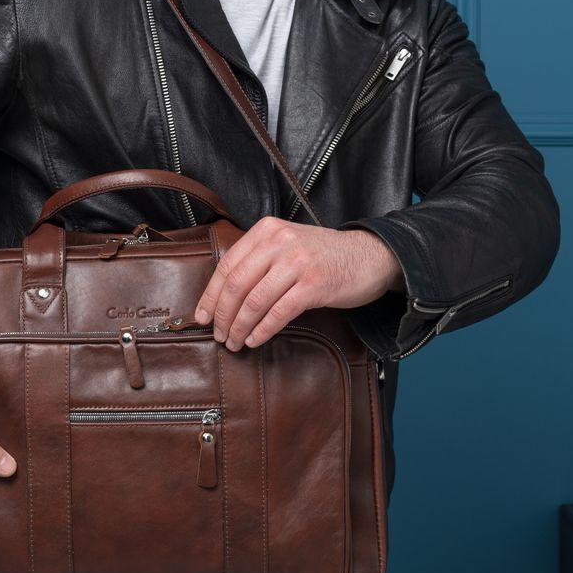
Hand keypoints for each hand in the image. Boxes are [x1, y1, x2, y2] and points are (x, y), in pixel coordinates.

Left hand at [194, 218, 403, 350]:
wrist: (369, 256)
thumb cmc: (324, 255)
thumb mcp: (288, 243)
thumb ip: (259, 258)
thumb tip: (223, 294)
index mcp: (266, 230)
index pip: (227, 265)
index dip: (211, 294)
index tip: (203, 316)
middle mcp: (279, 241)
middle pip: (236, 284)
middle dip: (223, 315)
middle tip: (219, 335)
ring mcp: (297, 262)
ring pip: (254, 300)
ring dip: (240, 326)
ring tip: (235, 342)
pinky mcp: (313, 284)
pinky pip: (278, 312)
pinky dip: (262, 330)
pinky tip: (255, 340)